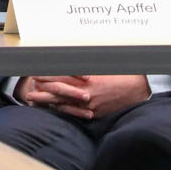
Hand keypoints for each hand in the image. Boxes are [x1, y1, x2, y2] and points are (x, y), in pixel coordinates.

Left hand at [22, 74, 151, 120]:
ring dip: (47, 101)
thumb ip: (91, 63)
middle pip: (60, 91)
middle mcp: (87, 93)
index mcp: (90, 79)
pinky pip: (75, 113)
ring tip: (33, 100)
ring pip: (64, 103)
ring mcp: (90, 105)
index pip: (63, 76)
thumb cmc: (126, 75)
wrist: (141, 92)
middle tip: (29, 88)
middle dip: (43, 89)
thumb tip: (77, 56)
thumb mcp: (108, 64)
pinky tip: (53, 108)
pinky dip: (62, 110)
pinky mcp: (95, 113)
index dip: (48, 75)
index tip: (35, 72)